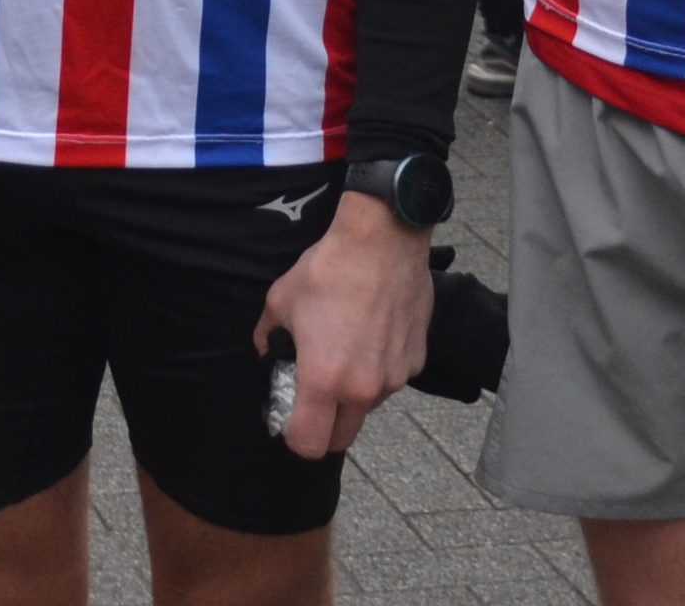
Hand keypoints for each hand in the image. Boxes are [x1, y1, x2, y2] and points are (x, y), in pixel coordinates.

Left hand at [256, 190, 432, 459]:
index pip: (309, 445)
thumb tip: (267, 352)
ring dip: (355, 393)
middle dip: (326, 425)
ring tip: (347, 348)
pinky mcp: (417, 360)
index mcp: (324, 380)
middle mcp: (363, 388)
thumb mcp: (280, 302)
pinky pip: (392, 379)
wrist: (383, 240)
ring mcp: (394, 377)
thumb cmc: (329, 270)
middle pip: (341, 437)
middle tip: (317, 394)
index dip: (294, 438)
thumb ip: (267, 339)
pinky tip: (372, 333)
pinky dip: (380, 368)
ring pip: (368, 406)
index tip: (290, 420)